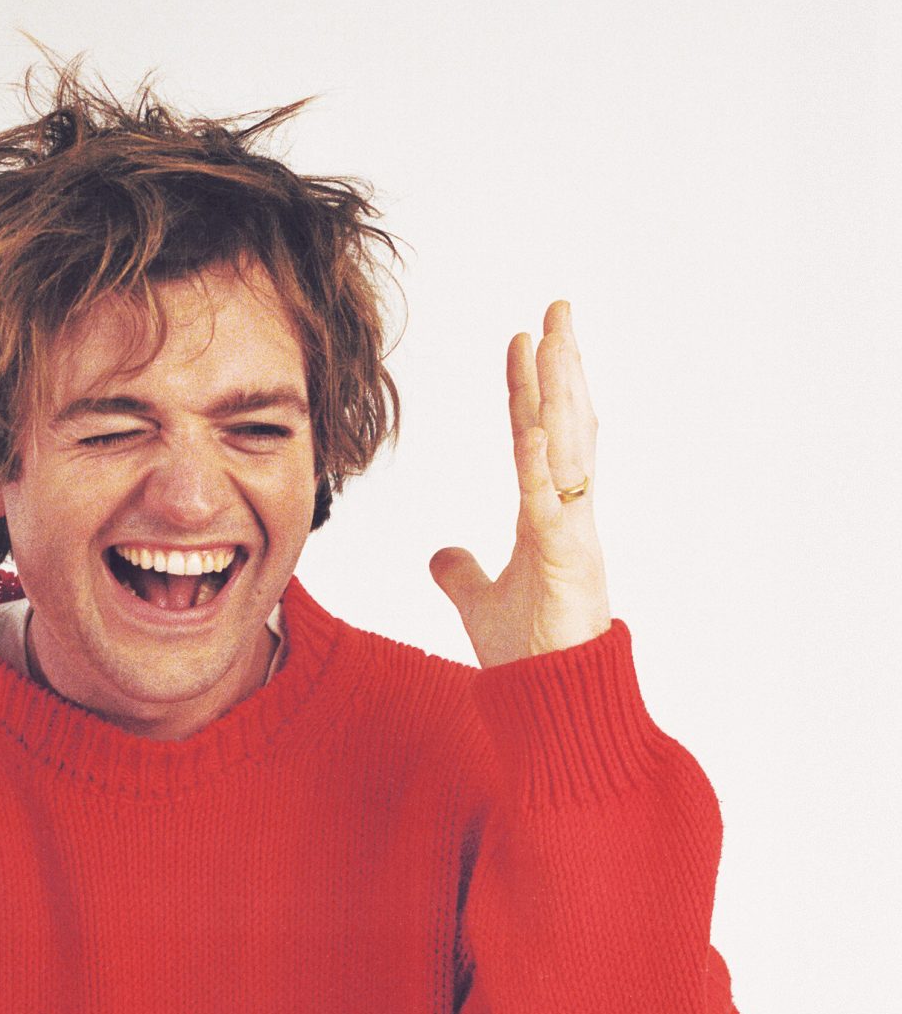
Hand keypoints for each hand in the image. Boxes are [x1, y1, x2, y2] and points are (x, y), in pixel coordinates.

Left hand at [428, 301, 611, 668]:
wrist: (550, 703)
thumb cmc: (527, 656)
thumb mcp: (479, 602)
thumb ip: (461, 573)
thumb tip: (439, 554)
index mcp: (550, 517)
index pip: (538, 438)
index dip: (530, 391)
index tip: (523, 343)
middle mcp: (568, 515)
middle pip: (566, 426)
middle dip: (562, 367)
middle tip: (556, 310)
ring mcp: (573, 533)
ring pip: (568, 447)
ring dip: (560, 390)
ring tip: (554, 335)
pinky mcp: (569, 560)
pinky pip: (552, 498)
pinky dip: (539, 460)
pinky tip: (530, 419)